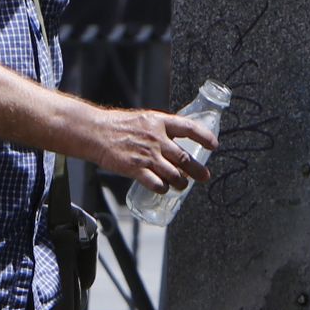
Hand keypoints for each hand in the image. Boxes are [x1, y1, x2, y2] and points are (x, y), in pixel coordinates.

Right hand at [91, 108, 218, 192]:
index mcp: (159, 122)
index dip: (204, 137)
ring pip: (174, 174)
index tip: (213, 145)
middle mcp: (156, 138)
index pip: (189, 128)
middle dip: (197, 170)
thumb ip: (160, 130)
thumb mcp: (144, 120)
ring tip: (183, 185)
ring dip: (181, 183)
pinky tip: (164, 189)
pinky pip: (156, 184)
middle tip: (204, 176)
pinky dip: (163, 188)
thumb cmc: (118, 125)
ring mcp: (146, 155)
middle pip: (184, 158)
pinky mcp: (135, 169)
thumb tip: (176, 141)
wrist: (95, 132)